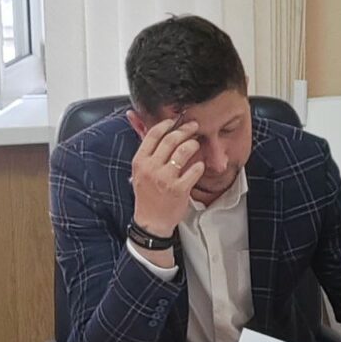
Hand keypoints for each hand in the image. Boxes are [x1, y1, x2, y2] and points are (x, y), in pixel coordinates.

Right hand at [127, 113, 205, 235]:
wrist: (151, 221)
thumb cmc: (147, 195)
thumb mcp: (140, 171)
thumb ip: (146, 151)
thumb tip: (141, 125)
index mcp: (140, 161)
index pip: (153, 134)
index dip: (167, 124)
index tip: (175, 120)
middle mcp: (151, 168)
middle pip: (171, 140)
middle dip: (185, 130)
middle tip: (194, 126)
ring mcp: (165, 178)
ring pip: (183, 151)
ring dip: (193, 144)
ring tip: (197, 144)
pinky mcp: (179, 189)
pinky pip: (194, 170)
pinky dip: (199, 165)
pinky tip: (200, 165)